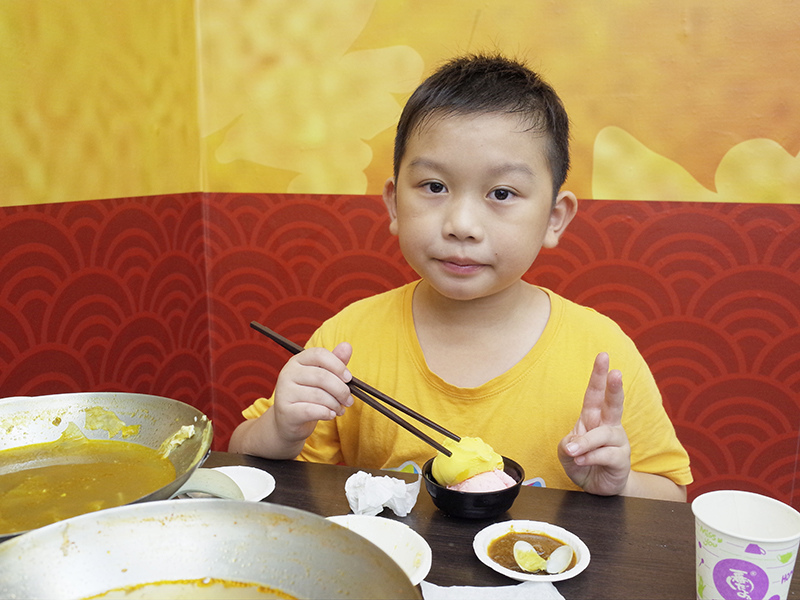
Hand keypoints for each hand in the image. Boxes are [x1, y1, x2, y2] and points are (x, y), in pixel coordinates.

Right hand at [271, 342, 353, 445]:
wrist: (289, 420)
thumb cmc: (309, 396)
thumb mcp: (322, 377)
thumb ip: (335, 362)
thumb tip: (347, 346)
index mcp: (298, 360)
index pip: (319, 354)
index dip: (338, 365)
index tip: (349, 378)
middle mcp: (288, 373)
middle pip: (322, 376)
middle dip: (341, 390)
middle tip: (349, 400)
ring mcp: (284, 392)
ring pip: (319, 395)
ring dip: (335, 404)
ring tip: (340, 409)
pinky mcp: (285, 411)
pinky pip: (311, 410)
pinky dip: (326, 413)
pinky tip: (330, 415)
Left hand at [558, 352, 630, 495]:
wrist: (598, 487)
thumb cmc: (583, 463)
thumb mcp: (566, 453)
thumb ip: (567, 445)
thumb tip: (574, 444)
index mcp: (593, 418)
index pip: (595, 393)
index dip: (598, 375)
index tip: (603, 356)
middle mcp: (608, 426)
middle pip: (613, 404)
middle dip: (614, 387)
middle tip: (616, 373)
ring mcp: (618, 442)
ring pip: (604, 434)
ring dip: (586, 442)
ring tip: (574, 452)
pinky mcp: (621, 459)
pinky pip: (606, 455)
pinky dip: (591, 458)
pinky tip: (582, 462)